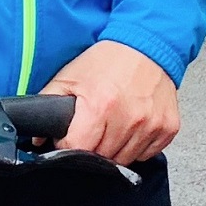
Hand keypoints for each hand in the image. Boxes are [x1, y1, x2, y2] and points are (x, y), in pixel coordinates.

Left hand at [42, 39, 179, 165]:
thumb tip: (38, 137)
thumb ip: (48, 104)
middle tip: (93, 127)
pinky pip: (147, 154)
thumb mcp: (70, 76)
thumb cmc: (108, 60)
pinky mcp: (168, 128)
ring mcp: (151, 125)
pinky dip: (137, 146)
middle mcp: (129, 118)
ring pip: (125, 160)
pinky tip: (132, 126)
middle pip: (102, 158)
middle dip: (92, 147)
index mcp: (100, 106)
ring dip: (115, 148)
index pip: (77, 149)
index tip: (71, 137)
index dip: (69, 145)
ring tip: (113, 124)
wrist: (147, 45)